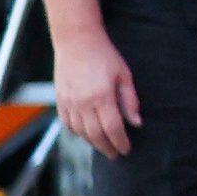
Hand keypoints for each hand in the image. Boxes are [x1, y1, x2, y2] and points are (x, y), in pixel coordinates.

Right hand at [52, 29, 138, 157]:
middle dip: (107, 147)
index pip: (112, 128)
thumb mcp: (124, 75)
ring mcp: (69, 102)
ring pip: (80, 131)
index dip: (120, 142)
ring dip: (92, 142)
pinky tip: (85, 134)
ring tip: (103, 146)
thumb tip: (136, 123)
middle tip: (115, 155)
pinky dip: (76, 132)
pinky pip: (67, 123)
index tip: (126, 150)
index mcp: (101, 96)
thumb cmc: (104, 55)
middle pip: (95, 134)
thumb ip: (130, 100)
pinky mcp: (59, 99)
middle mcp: (82, 102)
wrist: (76, 41)